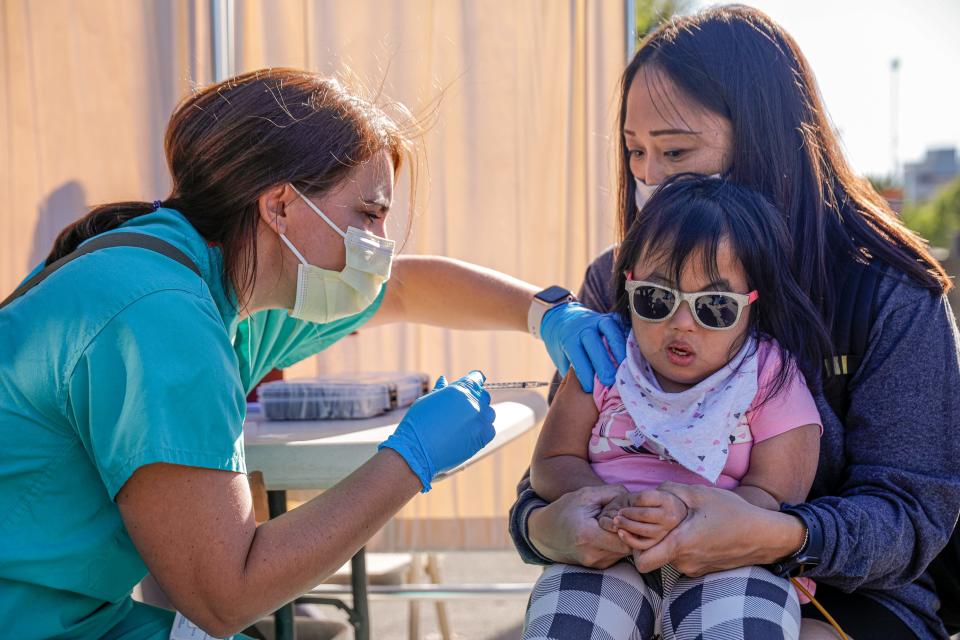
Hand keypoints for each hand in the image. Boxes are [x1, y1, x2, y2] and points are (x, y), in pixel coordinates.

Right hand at [379, 371, 495, 491]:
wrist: (417, 451)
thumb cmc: (417, 424)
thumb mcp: (427, 400)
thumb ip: (440, 390)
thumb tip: (444, 380)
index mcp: (460, 390)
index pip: (476, 378)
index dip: (475, 379)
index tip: (474, 382)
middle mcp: (473, 403)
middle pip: (484, 396)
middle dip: (475, 399)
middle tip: (463, 408)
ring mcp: (479, 421)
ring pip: (489, 414)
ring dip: (480, 415)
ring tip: (464, 423)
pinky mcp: (482, 438)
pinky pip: (489, 430)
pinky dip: (482, 430)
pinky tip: (469, 433)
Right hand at [528, 484, 630, 567]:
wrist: (546, 532)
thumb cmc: (566, 509)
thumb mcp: (586, 495)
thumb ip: (613, 493)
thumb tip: (636, 498)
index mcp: (587, 535)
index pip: (625, 538)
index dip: (631, 525)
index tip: (626, 513)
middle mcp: (592, 554)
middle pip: (627, 546)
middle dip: (631, 531)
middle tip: (627, 517)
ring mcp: (595, 564)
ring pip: (625, 552)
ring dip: (625, 538)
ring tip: (617, 524)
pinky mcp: (598, 567)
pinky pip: (617, 555)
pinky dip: (618, 544)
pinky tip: (611, 533)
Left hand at [540, 304, 626, 391]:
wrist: (560, 319)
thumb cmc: (563, 347)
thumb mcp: (562, 359)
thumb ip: (574, 371)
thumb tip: (589, 391)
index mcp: (568, 338)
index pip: (576, 356)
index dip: (584, 372)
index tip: (590, 388)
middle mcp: (582, 327)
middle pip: (593, 343)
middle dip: (602, 363)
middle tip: (609, 381)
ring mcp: (596, 320)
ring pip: (609, 330)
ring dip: (618, 348)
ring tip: (625, 366)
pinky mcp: (607, 317)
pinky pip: (618, 326)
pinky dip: (625, 338)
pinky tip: (632, 351)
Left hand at [603, 490, 688, 550]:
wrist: (673, 514)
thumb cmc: (656, 502)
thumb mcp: (652, 494)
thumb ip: (640, 498)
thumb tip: (623, 507)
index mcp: (667, 500)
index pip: (644, 498)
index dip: (630, 500)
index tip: (624, 501)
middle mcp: (669, 516)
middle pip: (644, 514)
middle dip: (627, 514)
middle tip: (617, 513)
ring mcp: (665, 530)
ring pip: (643, 529)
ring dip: (626, 525)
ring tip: (616, 521)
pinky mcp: (659, 542)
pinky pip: (643, 544)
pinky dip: (629, 539)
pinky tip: (620, 533)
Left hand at [631, 482, 802, 576]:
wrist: (764, 536)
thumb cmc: (732, 512)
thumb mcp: (700, 493)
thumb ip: (669, 491)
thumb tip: (647, 492)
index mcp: (681, 543)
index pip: (642, 561)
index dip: (631, 546)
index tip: (631, 528)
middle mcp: (685, 561)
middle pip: (652, 556)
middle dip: (646, 539)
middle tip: (648, 520)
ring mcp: (694, 568)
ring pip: (667, 556)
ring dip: (666, 541)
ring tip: (676, 522)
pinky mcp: (702, 570)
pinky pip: (682, 559)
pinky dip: (681, 547)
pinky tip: (691, 531)